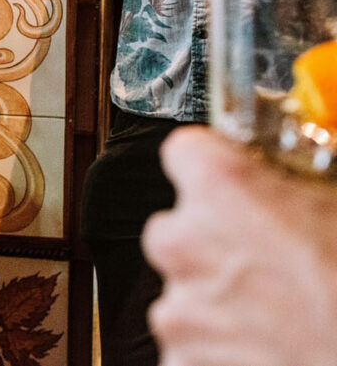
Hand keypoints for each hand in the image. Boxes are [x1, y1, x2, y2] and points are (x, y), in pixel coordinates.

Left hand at [142, 127, 336, 365]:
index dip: (214, 167)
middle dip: (213, 242)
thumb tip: (289, 182)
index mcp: (219, 186)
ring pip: (184, 288)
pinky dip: (218, 345)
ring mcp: (177, 305)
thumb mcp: (336, 205)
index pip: (187, 152)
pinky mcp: (179, 358)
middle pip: (177, 226)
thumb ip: (295, 187)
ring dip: (218, 297)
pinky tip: (265, 345)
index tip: (234, 183)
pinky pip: (191, 342)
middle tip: (269, 262)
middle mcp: (182, 239)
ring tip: (277, 313)